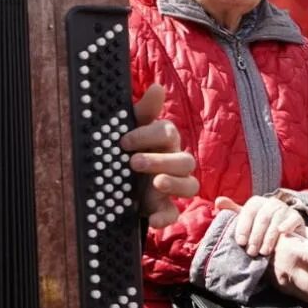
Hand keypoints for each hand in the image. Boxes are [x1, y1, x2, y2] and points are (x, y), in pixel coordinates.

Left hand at [122, 83, 196, 227]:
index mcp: (165, 141)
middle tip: (134, 162)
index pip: (167, 132)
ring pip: (190, 185)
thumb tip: (157, 87)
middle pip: (184, 160)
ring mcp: (172, 185)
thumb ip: (144, 111)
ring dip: (174, 184)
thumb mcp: (130, 128)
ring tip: (155, 183)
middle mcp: (174, 162)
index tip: (124, 141)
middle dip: (160, 160)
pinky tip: (152, 220)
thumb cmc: (128, 148)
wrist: (116, 178)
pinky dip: (165, 217)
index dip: (147, 135)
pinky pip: (174, 213)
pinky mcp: (164, 206)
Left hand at [212, 194, 304, 257]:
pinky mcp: (297, 217)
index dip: (243, 227)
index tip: (240, 242)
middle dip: (255, 237)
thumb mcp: (247, 219)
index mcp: (256, 202)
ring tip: (264, 252)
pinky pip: (292, 220)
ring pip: (275, 221)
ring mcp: (284, 209)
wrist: (285, 233)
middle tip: (251, 252)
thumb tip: (218, 201)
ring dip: (269, 237)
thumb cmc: (261, 227)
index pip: (248, 212)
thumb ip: (233, 211)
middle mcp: (270, 203)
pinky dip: (287, 226)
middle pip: (262, 218)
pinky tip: (282, 234)